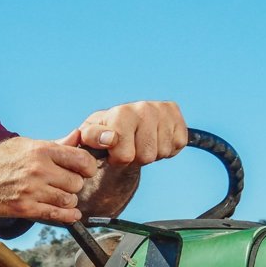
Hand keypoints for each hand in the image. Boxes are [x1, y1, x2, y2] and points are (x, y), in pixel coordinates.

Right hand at [0, 137, 98, 223]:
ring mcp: (31, 190)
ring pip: (69, 200)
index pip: (81, 159)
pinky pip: (56, 215)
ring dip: (67, 201)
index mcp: (40, 150)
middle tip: (65, 185)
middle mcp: (38, 169)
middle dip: (74, 185)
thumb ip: (54, 144)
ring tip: (58, 197)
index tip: (83, 171)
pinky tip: (69, 213)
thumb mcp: (24, 145)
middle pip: (77, 183)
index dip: (87, 167)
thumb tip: (78, 137)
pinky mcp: (24, 208)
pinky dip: (67, 216)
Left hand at [69, 101, 186, 165]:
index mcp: (121, 113)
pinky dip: (166, 149)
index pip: (125, 154)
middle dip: (134, 158)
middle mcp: (143, 108)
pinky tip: (154, 140)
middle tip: (127, 147)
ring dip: (150, 154)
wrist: (123, 126)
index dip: (117, 158)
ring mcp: (163, 111)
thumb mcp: (88, 136)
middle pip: (146, 156)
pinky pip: (177, 146)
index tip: (111, 150)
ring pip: (162, 152)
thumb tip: (109, 139)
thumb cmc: (102, 134)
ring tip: (139, 143)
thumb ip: (91, 137)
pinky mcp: (178, 117)